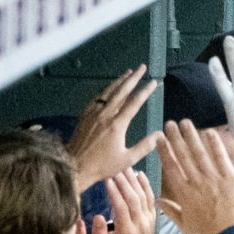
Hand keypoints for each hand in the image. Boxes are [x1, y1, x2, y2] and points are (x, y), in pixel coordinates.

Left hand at [66, 66, 161, 191]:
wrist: (74, 165)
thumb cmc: (102, 165)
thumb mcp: (127, 160)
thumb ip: (144, 146)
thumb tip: (159, 135)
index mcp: (117, 125)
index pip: (134, 102)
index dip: (145, 91)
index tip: (153, 82)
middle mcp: (105, 115)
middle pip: (122, 91)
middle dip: (133, 78)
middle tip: (142, 67)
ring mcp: (94, 113)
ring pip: (108, 91)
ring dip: (120, 80)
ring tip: (129, 72)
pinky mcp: (85, 115)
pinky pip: (97, 98)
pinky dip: (106, 90)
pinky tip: (110, 88)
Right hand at [91, 168, 157, 233]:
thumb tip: (98, 216)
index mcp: (127, 232)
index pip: (122, 208)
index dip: (115, 193)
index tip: (107, 180)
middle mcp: (140, 224)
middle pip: (133, 199)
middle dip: (124, 182)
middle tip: (115, 168)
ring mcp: (148, 219)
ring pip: (143, 196)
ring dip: (134, 180)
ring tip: (124, 167)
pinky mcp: (152, 215)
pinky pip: (151, 197)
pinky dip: (146, 185)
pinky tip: (139, 173)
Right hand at [156, 120, 233, 233]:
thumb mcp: (185, 226)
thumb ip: (171, 211)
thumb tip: (157, 201)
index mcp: (184, 193)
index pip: (171, 168)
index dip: (164, 152)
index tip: (159, 139)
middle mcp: (197, 182)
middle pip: (183, 156)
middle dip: (175, 139)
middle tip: (169, 124)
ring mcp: (214, 179)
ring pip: (200, 154)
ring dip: (191, 137)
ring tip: (185, 123)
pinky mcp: (231, 178)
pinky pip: (221, 158)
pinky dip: (215, 144)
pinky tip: (209, 132)